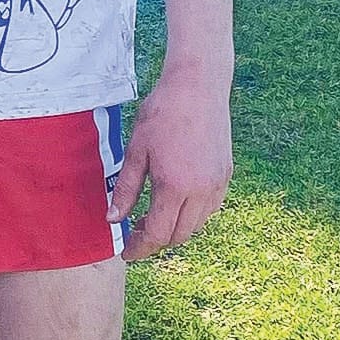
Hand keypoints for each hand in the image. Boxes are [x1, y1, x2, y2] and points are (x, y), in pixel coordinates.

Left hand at [111, 62, 233, 260]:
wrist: (198, 87)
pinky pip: (210, 208)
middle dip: (156, 241)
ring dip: (175, 229)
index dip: (140, 248)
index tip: (127, 252)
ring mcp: (218, 184)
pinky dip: (192, 215)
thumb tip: (113, 220)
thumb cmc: (162, 114)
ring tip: (152, 217)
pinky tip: (175, 202)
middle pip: (179, 235)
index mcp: (175, 187)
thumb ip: (125, 190)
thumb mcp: (135, 152)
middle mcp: (202, 191)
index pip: (158, 234)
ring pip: (197, 224)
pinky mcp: (226, 175)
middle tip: (135, 233)